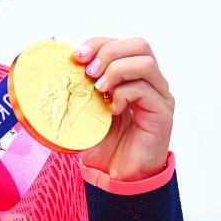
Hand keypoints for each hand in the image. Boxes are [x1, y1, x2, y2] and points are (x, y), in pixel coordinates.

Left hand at [73, 37, 173, 181]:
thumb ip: (80, 86)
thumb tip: (57, 64)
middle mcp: (151, 82)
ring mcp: (160, 97)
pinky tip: (112, 110)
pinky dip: (124, 94)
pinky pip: (145, 90)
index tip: (76, 55)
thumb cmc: (105, 144)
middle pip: (139, 45)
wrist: (118, 177)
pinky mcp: (162, 114)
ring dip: (116, 70)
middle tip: (88, 71)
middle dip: (108, 52)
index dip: (98, 43)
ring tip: (99, 89)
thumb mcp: (86, 109)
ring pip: (145, 63)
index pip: (121, 44)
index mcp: (133, 76)